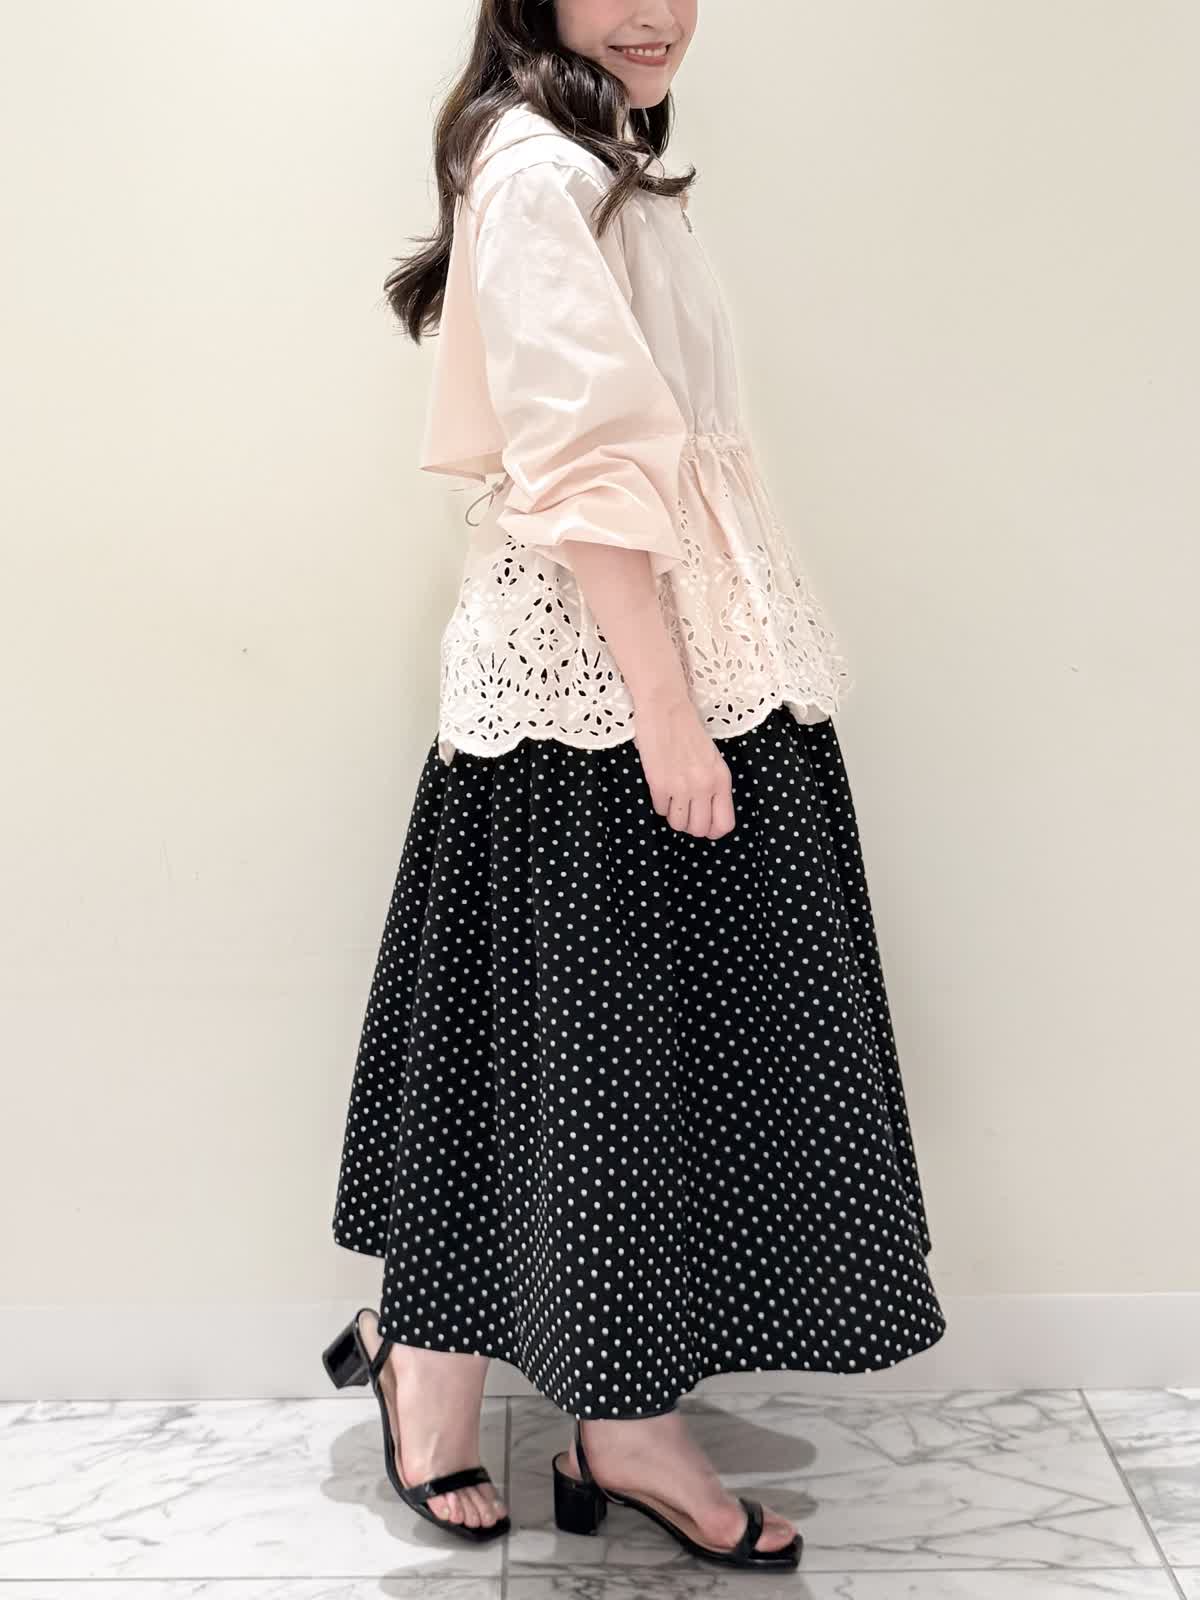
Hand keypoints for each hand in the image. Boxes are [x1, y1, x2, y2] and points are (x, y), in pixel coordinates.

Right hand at [633, 693, 735, 837]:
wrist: (666, 708)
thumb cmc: (688, 731)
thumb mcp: (712, 759)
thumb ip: (714, 786)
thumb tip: (706, 813)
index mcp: (722, 779)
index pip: (724, 824)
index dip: (712, 829)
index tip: (702, 821)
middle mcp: (705, 786)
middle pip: (699, 830)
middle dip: (690, 824)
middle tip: (684, 810)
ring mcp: (682, 787)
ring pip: (678, 824)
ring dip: (673, 814)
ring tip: (672, 796)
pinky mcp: (660, 784)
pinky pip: (660, 810)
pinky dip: (660, 802)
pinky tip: (661, 785)